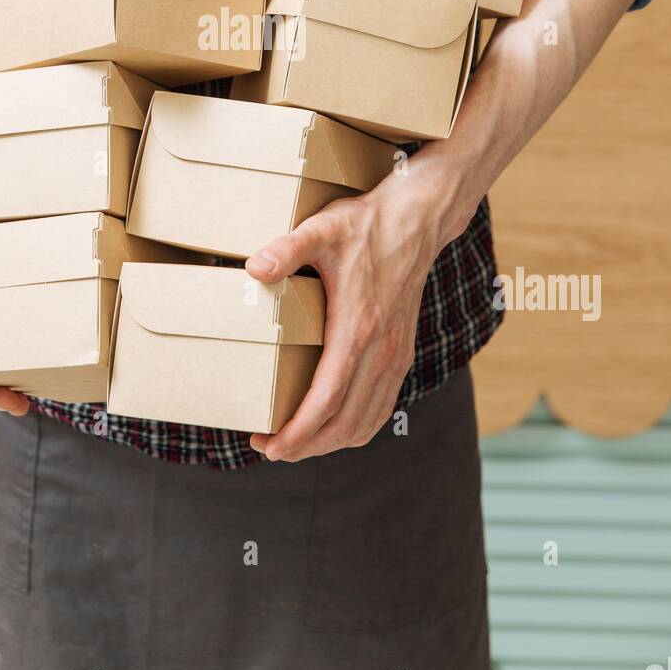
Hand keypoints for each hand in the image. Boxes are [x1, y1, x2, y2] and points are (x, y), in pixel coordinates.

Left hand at [245, 162, 451, 461]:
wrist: (418, 220)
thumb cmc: (366, 225)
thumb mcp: (321, 229)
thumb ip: (287, 249)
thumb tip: (253, 268)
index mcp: (358, 328)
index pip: (326, 400)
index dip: (297, 431)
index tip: (268, 444)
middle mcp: (381, 350)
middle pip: (344, 422)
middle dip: (305, 446)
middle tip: (269, 449)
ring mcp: (395, 355)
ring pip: (365, 421)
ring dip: (330, 442)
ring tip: (296, 444)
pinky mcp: (402, 353)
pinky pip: (381, 407)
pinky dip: (356, 428)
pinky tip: (335, 428)